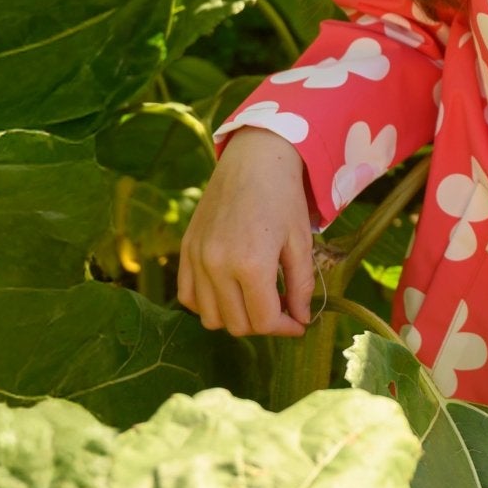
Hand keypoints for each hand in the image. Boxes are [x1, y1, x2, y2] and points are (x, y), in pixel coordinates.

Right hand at [177, 127, 313, 336]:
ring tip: (255, 300)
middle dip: (263, 324)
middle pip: (236, 324)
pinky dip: (206, 303)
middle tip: (281, 309)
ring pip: (210, 317)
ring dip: (234, 317)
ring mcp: (197, 258)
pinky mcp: (186, 249)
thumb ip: (301, 285)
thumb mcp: (301, 242)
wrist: (254, 159)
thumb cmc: (284, 197)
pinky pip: (187, 296)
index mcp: (251, 264)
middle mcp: (218, 266)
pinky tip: (228, 290)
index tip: (298, 324)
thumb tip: (301, 319)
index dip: (285, 328)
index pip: (264, 321)